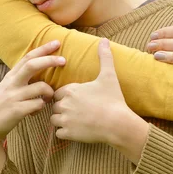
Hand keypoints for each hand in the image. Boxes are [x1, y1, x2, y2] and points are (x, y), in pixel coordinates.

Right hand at [0, 40, 64, 146]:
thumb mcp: (7, 88)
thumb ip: (20, 79)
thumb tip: (38, 70)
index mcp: (10, 76)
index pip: (28, 57)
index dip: (43, 49)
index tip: (56, 42)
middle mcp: (12, 83)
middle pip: (32, 65)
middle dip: (50, 60)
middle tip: (63, 60)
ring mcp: (14, 96)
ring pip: (41, 86)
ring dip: (50, 92)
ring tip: (48, 98)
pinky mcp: (16, 111)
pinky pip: (38, 104)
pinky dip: (41, 107)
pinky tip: (36, 111)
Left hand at [50, 39, 147, 164]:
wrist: (118, 123)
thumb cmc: (113, 99)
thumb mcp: (109, 76)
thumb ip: (104, 57)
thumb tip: (105, 40)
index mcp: (71, 89)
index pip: (58, 92)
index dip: (67, 95)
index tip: (78, 99)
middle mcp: (64, 104)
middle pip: (55, 105)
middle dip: (63, 107)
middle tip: (78, 110)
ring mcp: (65, 119)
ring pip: (54, 119)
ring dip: (61, 120)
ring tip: (75, 120)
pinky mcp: (68, 133)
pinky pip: (58, 133)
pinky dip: (65, 132)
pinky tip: (76, 129)